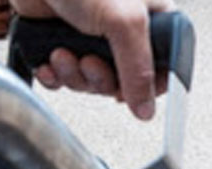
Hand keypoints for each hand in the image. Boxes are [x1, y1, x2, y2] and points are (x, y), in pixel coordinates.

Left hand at [10, 0, 173, 120]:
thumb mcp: (125, 21)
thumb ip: (139, 68)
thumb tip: (146, 107)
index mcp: (150, 19)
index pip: (162, 67)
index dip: (146, 87)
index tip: (131, 93)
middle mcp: (122, 31)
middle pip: (121, 82)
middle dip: (99, 79)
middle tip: (89, 62)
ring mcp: (91, 38)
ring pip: (90, 81)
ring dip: (73, 75)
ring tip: (63, 53)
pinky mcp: (62, 43)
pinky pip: (63, 78)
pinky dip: (54, 75)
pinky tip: (49, 59)